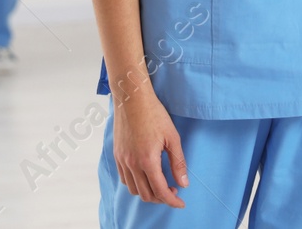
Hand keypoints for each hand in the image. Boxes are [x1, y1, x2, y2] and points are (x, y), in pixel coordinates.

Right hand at [111, 89, 186, 207]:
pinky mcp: (117, 154)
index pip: (160, 191)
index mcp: (147, 160)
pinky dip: (135, 184)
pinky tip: (145, 175)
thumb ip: (178, 163)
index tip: (181, 203)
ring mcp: (122, 159)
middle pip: (145, 194)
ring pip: (133, 189)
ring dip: (147, 192)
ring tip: (160, 184)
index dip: (172, 201)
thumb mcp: (172, 137)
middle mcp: (132, 163)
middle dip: (161, 198)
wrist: (132, 98)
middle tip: (173, 191)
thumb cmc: (154, 114)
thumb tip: (184, 183)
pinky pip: (124, 178)